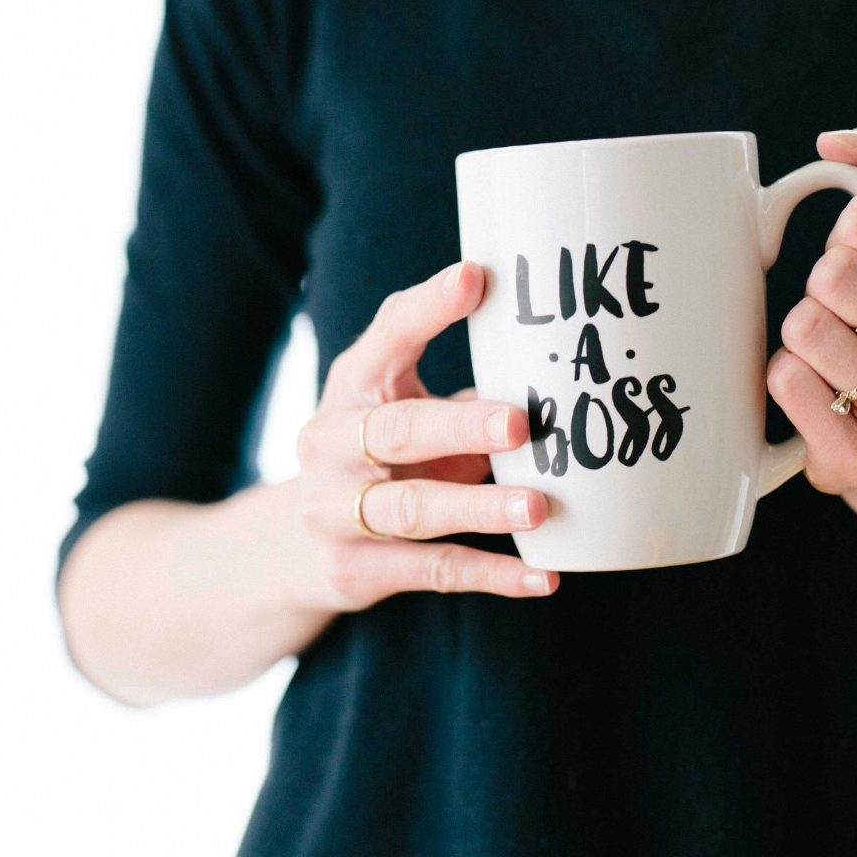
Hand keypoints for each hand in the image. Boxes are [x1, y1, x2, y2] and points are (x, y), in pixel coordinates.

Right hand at [290, 259, 556, 609]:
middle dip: (461, 426)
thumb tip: (559, 368)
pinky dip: (492, 575)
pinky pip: (433, 571)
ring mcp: (334, 510)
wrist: (297, 546)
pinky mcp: (355, 570)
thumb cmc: (381, 455)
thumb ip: (463, 389)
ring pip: (413, 509)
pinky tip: (544, 577)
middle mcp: (331, 443)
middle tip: (521, 423)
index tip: (477, 279)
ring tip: (539, 507)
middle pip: (398, 431)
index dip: (429, 308)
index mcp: (352, 385)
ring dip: (480, 507)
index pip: (387, 336)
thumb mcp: (404, 407)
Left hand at [765, 111, 856, 494]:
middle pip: (833, 277)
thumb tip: (835, 143)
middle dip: (823, 283)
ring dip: (802, 331)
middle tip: (848, 310)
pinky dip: (784, 374)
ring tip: (836, 350)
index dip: (848, 231)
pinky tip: (820, 389)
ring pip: (805, 330)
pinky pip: (784, 382)